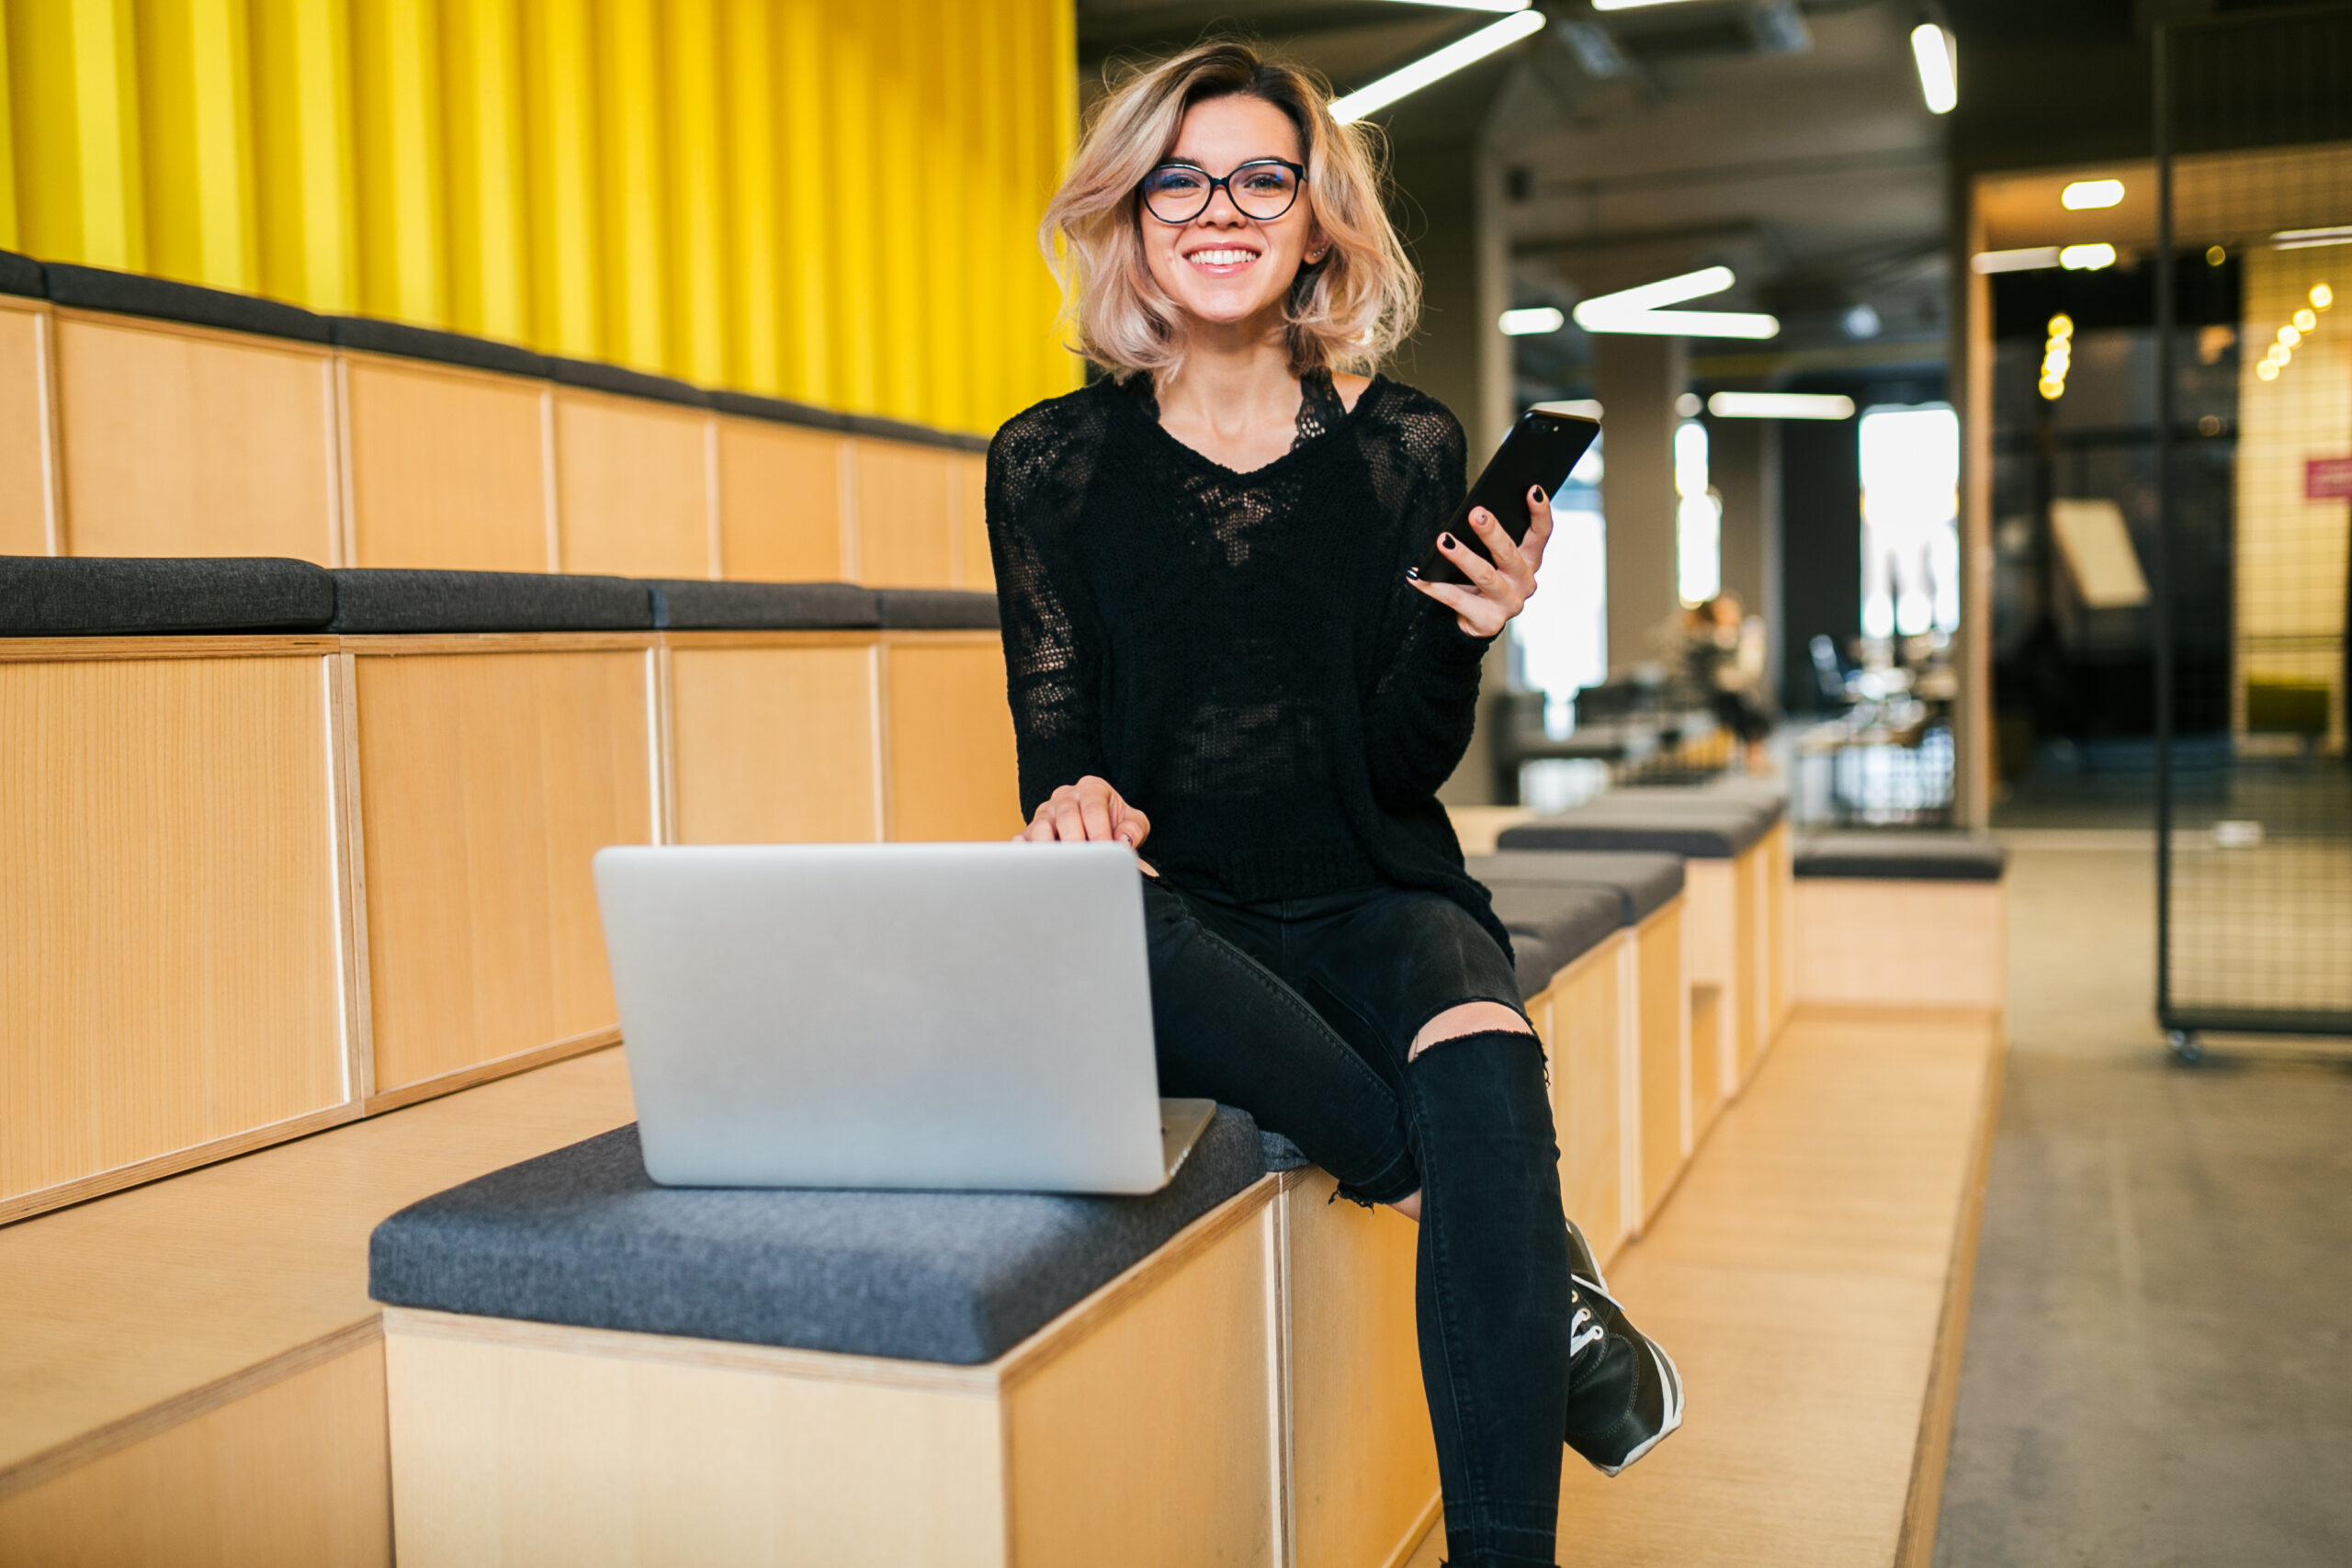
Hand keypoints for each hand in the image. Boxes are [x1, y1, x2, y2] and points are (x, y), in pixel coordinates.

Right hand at [1016, 775, 1152, 857]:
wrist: (1099, 829)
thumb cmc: (1115, 824)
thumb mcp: (1133, 822)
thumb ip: (1134, 829)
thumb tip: (1123, 842)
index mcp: (1092, 789)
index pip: (1094, 808)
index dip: (1100, 831)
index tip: (1105, 852)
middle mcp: (1065, 797)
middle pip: (1067, 816)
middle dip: (1076, 841)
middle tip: (1083, 864)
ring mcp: (1045, 813)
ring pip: (1041, 826)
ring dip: (1050, 849)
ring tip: (1060, 869)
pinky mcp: (1029, 831)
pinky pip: (1021, 840)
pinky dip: (1023, 852)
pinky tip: (1029, 866)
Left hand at [1408, 483, 1552, 638]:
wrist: (1475, 622)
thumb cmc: (1483, 580)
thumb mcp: (1493, 558)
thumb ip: (1491, 539)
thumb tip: (1474, 512)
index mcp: (1529, 561)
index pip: (1541, 534)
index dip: (1540, 512)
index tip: (1532, 489)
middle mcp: (1525, 582)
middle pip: (1509, 553)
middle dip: (1492, 532)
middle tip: (1476, 513)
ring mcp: (1509, 603)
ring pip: (1484, 576)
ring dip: (1463, 557)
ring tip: (1443, 540)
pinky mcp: (1488, 622)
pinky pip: (1456, 600)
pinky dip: (1433, 587)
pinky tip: (1416, 575)